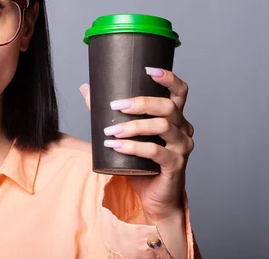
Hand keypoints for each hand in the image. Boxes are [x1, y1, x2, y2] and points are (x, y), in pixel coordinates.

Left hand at [80, 67, 194, 221]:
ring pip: (162, 126)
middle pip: (167, 106)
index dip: (168, 78)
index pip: (180, 91)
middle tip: (116, 105)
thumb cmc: (141, 162)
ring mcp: (182, 147)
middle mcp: (183, 128)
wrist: (153, 197)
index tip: (147, 70)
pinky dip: (133, 147)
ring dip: (133, 126)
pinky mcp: (175, 165)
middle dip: (140, 103)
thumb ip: (108, 112)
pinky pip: (156, 151)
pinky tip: (116, 146)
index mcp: (175, 116)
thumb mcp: (125, 134)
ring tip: (111, 131)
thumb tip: (85, 88)